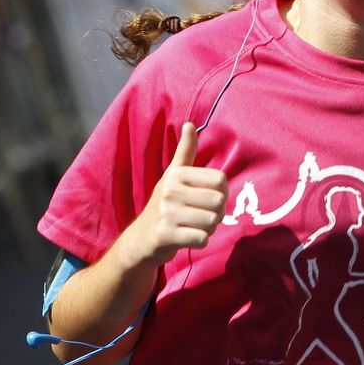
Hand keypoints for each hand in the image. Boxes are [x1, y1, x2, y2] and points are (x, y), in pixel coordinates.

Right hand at [129, 122, 228, 267]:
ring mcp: (167, 213)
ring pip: (212, 222)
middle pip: (219, 202)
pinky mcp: (166, 235)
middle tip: (201, 216)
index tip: (208, 198)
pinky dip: (200, 241)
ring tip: (193, 226)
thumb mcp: (172, 176)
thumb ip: (185, 151)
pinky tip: (188, 237)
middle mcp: (170, 191)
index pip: (221, 179)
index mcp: (176, 175)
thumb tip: (190, 124)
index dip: (222, 192)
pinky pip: (202, 238)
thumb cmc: (164, 204)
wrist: (141, 238)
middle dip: (217, 214)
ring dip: (208, 228)